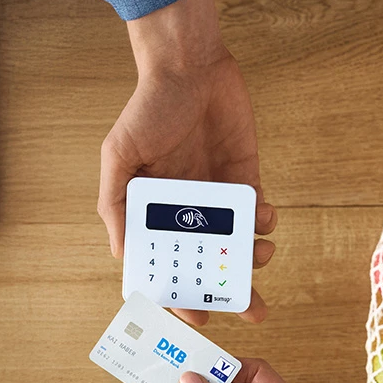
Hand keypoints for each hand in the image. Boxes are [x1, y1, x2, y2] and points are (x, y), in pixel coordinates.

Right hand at [99, 0, 276, 325]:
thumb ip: (116, 205)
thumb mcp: (119, 155)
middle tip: (253, 309)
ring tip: (261, 258)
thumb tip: (122, 255)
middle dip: (232, 292)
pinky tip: (266, 218)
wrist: (189, 66)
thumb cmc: (147, 108)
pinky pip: (258, 211)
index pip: (168, 266)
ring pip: (239, 243)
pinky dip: (266, 221)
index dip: (181, 295)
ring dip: (253, 258)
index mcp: (154, 213)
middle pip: (210, 264)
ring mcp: (218, 196)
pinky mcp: (245, 176)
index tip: (197, 316)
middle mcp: (187, 211)